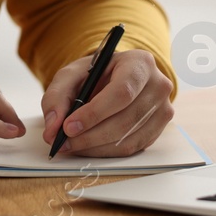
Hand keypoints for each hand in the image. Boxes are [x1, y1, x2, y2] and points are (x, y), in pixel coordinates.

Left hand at [41, 49, 174, 156]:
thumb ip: (57, 96)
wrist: (116, 78)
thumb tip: (52, 128)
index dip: (94, 113)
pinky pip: (132, 148)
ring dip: (95, 148)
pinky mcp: (159, 130)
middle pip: (126, 119)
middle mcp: (159, 86)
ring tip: (71, 145)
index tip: (69, 127)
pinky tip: (87, 147)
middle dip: (90, 135)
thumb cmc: (96, 74)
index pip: (122, 92)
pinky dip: (106, 152)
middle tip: (63, 142)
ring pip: (129, 139)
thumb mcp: (72, 75)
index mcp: (140, 63)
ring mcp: (163, 110)